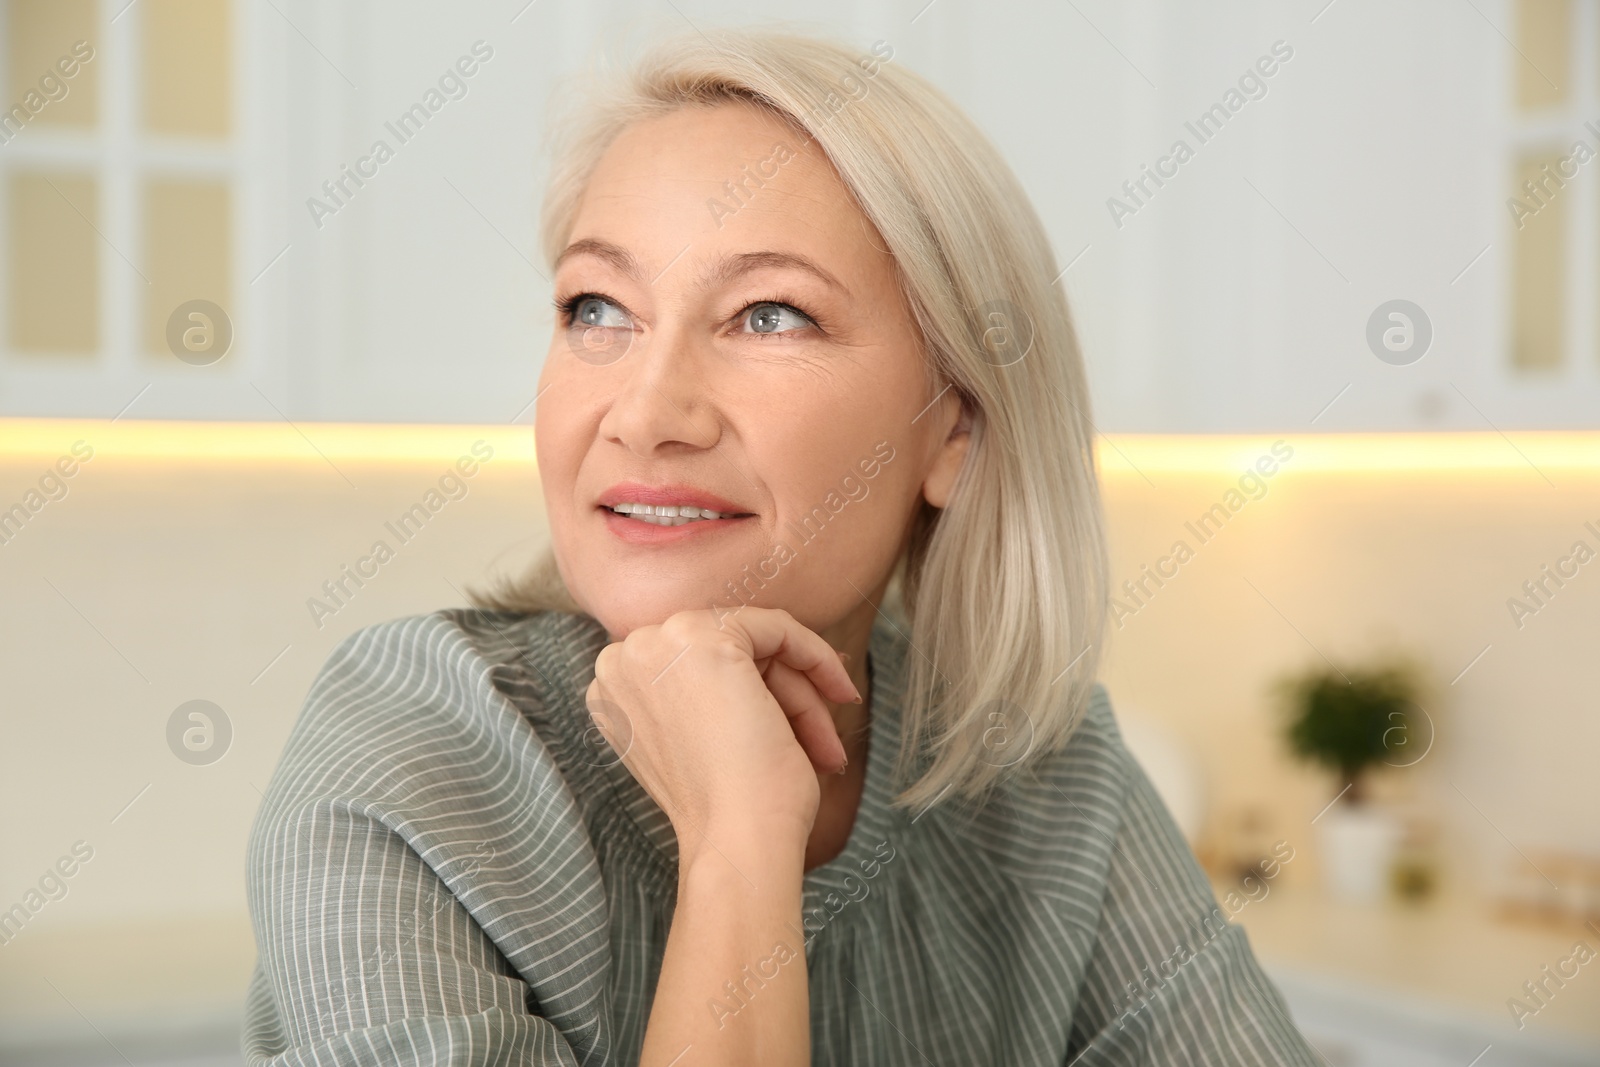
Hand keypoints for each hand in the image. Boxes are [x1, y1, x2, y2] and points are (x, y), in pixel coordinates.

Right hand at [584, 607, 860, 855]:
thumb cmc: (731, 807)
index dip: (754, 692)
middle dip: (782, 694)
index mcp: (611, 691)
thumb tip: (764, 667)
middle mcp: (620, 660)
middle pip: (723, 651)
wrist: (736, 839)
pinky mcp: (702, 639)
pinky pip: (776, 627)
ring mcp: (656, 645)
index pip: (693, 667)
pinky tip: (842, 692)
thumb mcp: (702, 741)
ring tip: (828, 747)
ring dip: (801, 694)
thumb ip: (705, 695)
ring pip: (753, 642)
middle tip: (822, 742)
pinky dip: (816, 657)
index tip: (797, 722)